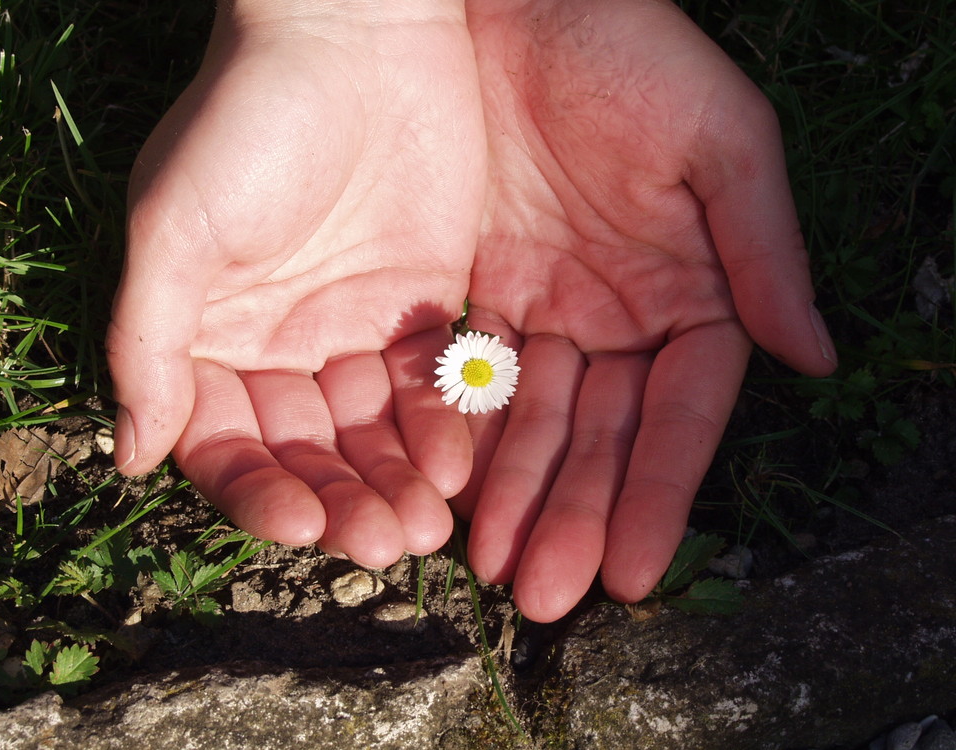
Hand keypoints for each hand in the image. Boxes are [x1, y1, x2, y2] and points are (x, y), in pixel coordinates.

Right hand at [106, 1, 484, 566]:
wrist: (355, 35)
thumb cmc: (247, 123)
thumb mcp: (177, 229)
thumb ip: (150, 343)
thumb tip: (131, 456)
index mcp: (212, 338)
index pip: (228, 445)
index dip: (260, 493)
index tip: (301, 523)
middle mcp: (282, 345)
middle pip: (309, 452)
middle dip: (342, 501)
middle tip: (383, 544)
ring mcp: (355, 330)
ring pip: (374, 432)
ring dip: (396, 482)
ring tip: (424, 528)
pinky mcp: (423, 307)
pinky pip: (432, 386)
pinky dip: (442, 427)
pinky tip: (458, 464)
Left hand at [457, 0, 837, 620]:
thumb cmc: (626, 50)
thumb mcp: (719, 142)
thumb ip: (762, 253)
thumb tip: (814, 359)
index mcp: (690, 293)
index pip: (680, 414)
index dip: (658, 492)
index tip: (635, 571)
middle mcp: (618, 315)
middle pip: (600, 435)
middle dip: (576, 515)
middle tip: (546, 596)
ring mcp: (544, 309)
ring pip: (532, 422)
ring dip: (518, 496)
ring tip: (496, 570)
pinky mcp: (475, 291)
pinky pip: (468, 378)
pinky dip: (462, 436)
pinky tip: (450, 494)